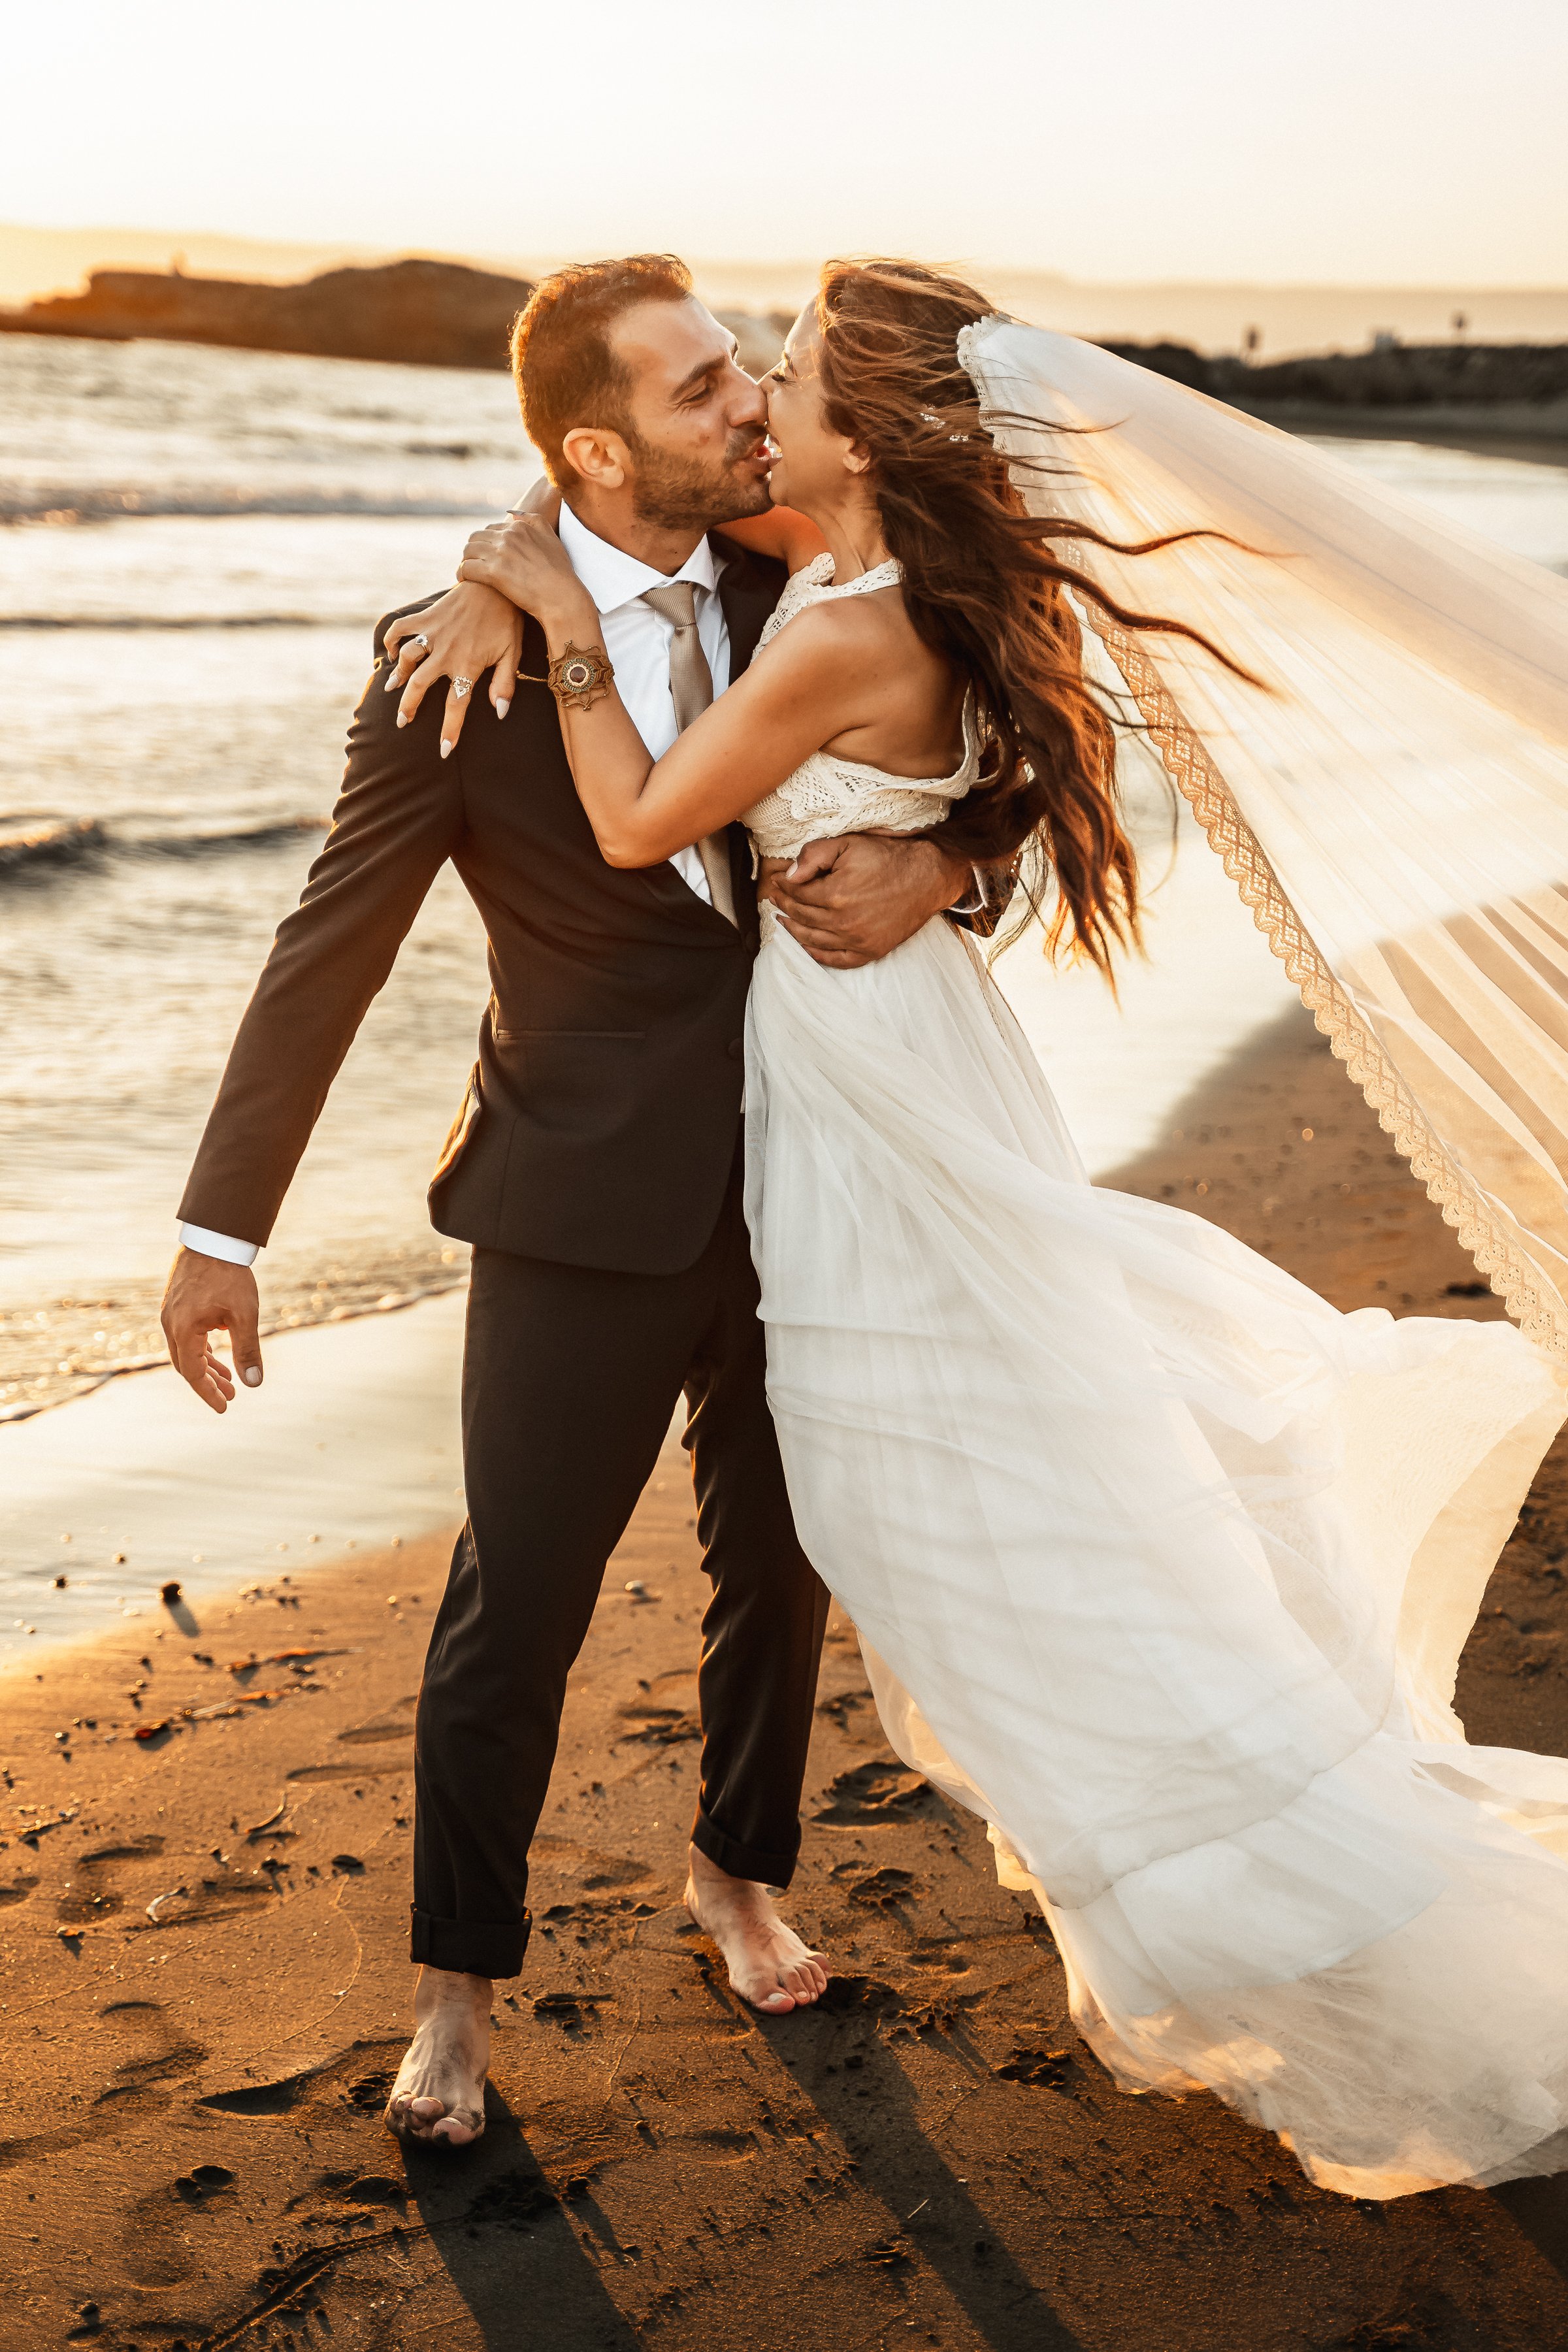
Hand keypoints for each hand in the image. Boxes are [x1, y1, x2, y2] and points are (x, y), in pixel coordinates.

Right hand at [161, 1249, 262, 1414]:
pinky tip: (217, 1351)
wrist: (214, 1238)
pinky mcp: (176, 1305)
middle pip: (186, 1365)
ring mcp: (171, 1313)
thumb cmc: (230, 1275)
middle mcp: (170, 1324)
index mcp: (183, 1329)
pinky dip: (201, 1348)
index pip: (193, 1373)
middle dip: (208, 1382)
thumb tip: (254, 1384)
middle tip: (230, 1396)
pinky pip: (186, 1335)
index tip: (225, 1408)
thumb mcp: (244, 1315)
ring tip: (229, 1380)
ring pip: (186, 1350)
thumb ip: (247, 1350)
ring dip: (206, 1366)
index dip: (208, 1393)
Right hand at [384, 584, 522, 755]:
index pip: (456, 706)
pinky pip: (401, 628)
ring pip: (407, 659)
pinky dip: (392, 640)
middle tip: (402, 723)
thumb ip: (505, 684)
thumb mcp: (513, 654)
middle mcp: (446, 652)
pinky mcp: (426, 616)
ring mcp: (433, 633)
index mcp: (469, 665)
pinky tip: (392, 653)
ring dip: (397, 676)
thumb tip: (499, 713)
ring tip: (391, 691)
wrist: (496, 582)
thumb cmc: (507, 621)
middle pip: (420, 686)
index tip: (443, 751)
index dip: (450, 731)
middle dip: (409, 708)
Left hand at [456, 513, 593, 635]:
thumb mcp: (551, 538)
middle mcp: (508, 536)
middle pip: (475, 537)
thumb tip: (511, 514)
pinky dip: (461, 574)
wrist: (562, 597)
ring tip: (467, 573)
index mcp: (519, 527)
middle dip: (473, 551)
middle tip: (474, 564)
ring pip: (468, 551)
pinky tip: (463, 581)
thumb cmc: (560, 572)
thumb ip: (533, 520)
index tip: (487, 556)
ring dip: (465, 561)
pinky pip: (466, 568)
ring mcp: (500, 553)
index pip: (491, 529)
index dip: (487, 543)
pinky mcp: (493, 572)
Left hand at [764, 834, 970, 967]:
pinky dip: (816, 954)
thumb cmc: (888, 857)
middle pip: (801, 916)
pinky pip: (835, 959)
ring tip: (782, 919)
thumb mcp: (849, 844)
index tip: (776, 880)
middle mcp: (843, 922)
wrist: (927, 878)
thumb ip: (814, 855)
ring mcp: (856, 941)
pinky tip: (806, 944)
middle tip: (775, 898)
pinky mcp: (869, 952)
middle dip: (784, 905)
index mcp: (835, 894)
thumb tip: (788, 875)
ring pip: (812, 939)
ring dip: (793, 929)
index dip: (783, 885)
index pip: (796, 893)